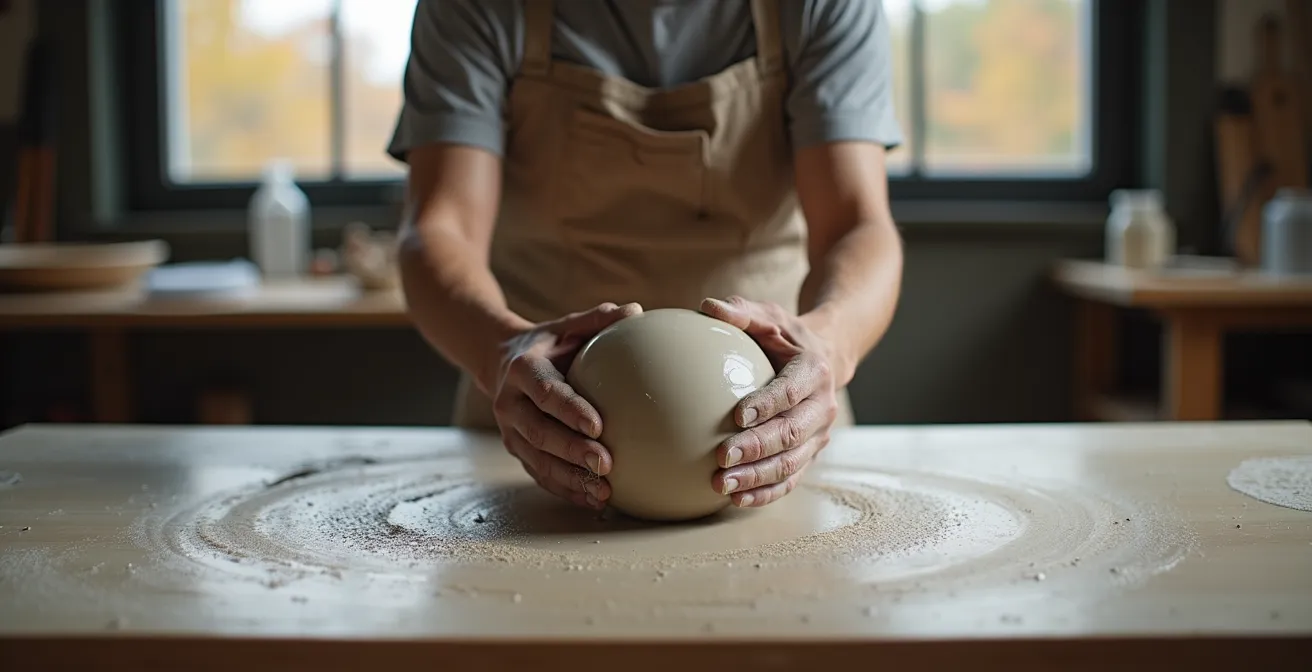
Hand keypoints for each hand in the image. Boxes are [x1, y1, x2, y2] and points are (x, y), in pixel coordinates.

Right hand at [491, 302, 641, 509]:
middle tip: (605, 464)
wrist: (500, 361)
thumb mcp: (567, 326)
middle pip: (539, 433)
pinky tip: (595, 500)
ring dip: (570, 479)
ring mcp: (510, 431)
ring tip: (604, 491)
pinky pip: (540, 475)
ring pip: (537, 461)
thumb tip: (635, 311)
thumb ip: (597, 320)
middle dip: (571, 451)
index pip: (546, 393)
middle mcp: (509, 403)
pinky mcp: (517, 450)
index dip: (569, 410)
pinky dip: (565, 490)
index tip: (598, 425)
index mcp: (522, 370)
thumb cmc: (549, 344)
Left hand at [699, 296, 841, 507]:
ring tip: (721, 485)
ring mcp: (818, 435)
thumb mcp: (769, 316)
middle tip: (721, 457)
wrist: (827, 359)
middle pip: (791, 433)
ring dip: (757, 476)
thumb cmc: (787, 336)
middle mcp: (822, 407)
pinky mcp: (810, 454)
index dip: (768, 404)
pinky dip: (765, 492)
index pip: (792, 390)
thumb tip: (707, 307)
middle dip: (757, 448)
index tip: (737, 414)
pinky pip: (790, 479)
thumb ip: (741, 311)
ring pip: (791, 462)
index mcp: (815, 371)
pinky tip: (735, 499)